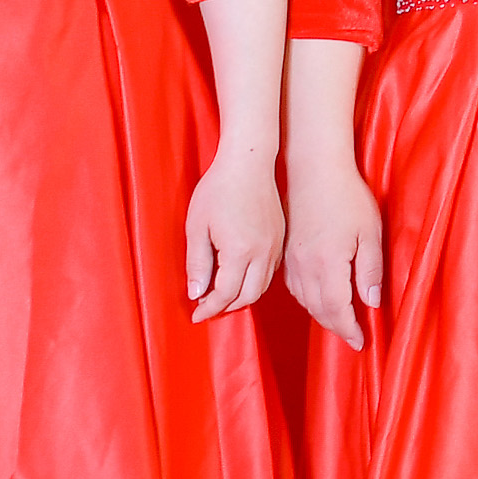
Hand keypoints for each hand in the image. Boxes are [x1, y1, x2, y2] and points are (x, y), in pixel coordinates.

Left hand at [183, 149, 283, 320]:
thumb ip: (197, 263)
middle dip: (227, 307)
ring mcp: (274, 246)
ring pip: (262, 286)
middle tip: (207, 307)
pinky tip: (240, 276)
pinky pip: (270, 271)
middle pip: (248, 296)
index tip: (197, 315)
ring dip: (242, 296)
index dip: (210, 308)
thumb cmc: (218, 189)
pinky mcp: (280, 238)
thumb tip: (197, 293)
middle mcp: (262, 252)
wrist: (249, 163)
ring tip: (222, 295)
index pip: (226, 294)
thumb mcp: (197, 227)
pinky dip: (255, 282)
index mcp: (240, 251)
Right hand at [283, 161, 384, 347]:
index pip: (337, 310)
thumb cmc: (348, 197)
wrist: (313, 169)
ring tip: (339, 322)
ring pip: (304, 301)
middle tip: (353, 337)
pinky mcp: (286, 253)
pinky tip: (318, 298)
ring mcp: (291, 261)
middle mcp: (305, 267)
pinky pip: (294, 287)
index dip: (349, 330)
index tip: (361, 343)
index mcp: (327, 264)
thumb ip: (370, 270)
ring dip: (321, 315)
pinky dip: (307, 300)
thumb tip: (370, 303)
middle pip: (318, 310)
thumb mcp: (370, 232)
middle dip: (337, 327)